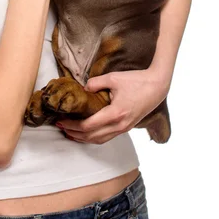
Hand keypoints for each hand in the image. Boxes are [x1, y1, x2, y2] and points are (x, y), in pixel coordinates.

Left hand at [55, 68, 169, 144]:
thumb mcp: (113, 78)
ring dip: (84, 138)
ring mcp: (124, 128)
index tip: (61, 120)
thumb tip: (83, 88)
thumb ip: (95, 83)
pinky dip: (95, 137)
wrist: (157, 86)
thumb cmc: (136, 80)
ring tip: (70, 133)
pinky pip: (108, 137)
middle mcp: (120, 125)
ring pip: (100, 140)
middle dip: (74, 133)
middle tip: (61, 128)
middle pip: (92, 136)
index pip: (88, 126)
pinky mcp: (127, 127)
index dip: (72, 125)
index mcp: (115, 113)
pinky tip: (87, 133)